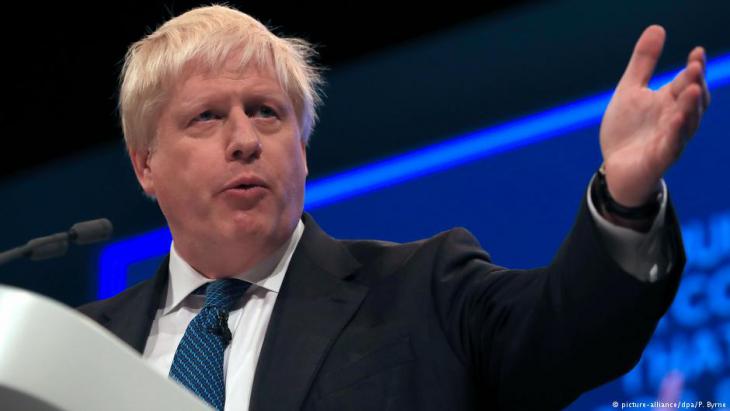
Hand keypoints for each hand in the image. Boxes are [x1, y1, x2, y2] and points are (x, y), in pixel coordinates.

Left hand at [599, 25, 709, 206]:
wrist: (615, 169)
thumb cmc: (627, 130)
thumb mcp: (630, 91)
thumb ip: (643, 63)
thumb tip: (658, 28)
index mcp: (671, 102)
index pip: (689, 82)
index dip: (695, 68)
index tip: (696, 52)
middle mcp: (676, 119)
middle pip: (692, 101)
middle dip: (695, 83)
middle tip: (695, 66)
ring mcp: (670, 140)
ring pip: (687, 123)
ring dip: (690, 106)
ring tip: (693, 88)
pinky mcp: (659, 159)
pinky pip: (672, 145)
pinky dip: (675, 133)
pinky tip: (676, 119)